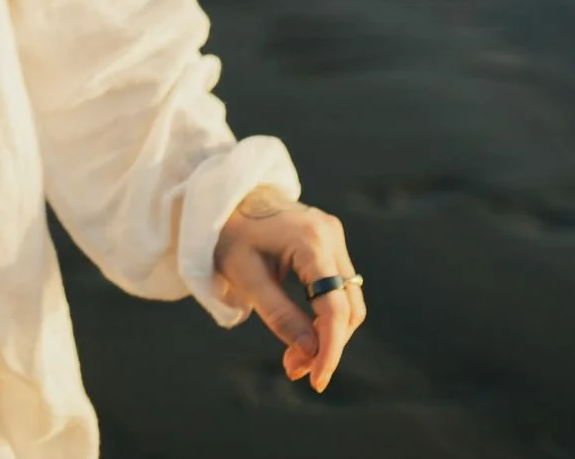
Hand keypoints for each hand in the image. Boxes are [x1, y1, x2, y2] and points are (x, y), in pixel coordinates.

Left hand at [213, 185, 365, 392]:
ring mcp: (333, 235)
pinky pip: (338, 286)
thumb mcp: (244, 276)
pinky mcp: (329, 240)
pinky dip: (325, 314)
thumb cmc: (228, 232)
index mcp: (311, 241)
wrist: (226, 194)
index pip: (335, 308)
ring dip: (328, 333)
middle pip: (348, 307)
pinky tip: (303, 331)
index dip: (331, 350)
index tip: (318, 381)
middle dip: (328, 345)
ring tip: (295, 357)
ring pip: (348, 300)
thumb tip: (310, 354)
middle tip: (295, 370)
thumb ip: (279, 315)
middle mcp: (330, 235)